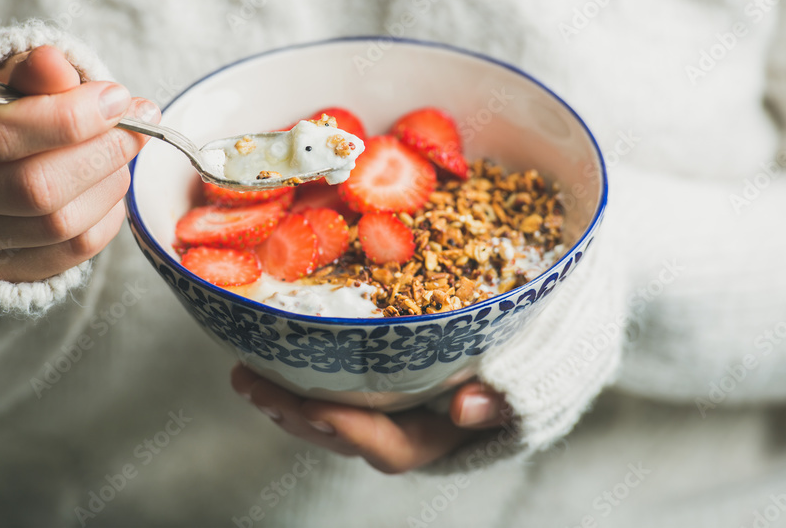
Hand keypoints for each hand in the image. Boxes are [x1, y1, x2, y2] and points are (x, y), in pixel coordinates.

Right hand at [0, 46, 158, 281]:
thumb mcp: (0, 78)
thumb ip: (31, 71)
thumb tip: (57, 64)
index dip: (71, 117)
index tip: (118, 98)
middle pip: (35, 187)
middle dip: (102, 153)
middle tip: (136, 127)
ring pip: (58, 224)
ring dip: (109, 184)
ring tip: (122, 153)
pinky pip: (72, 252)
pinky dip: (106, 216)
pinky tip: (107, 187)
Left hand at [230, 364, 512, 473]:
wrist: (539, 339)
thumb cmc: (537, 354)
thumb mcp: (537, 374)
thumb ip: (506, 399)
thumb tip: (465, 409)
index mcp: (443, 435)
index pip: (390, 447)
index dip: (351, 431)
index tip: (315, 405)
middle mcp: (408, 428)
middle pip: (342, 435)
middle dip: (294, 413)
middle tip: (250, 382)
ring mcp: (388, 406)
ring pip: (327, 415)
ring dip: (284, 397)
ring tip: (245, 372)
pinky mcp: (377, 381)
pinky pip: (331, 387)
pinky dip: (299, 373)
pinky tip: (270, 349)